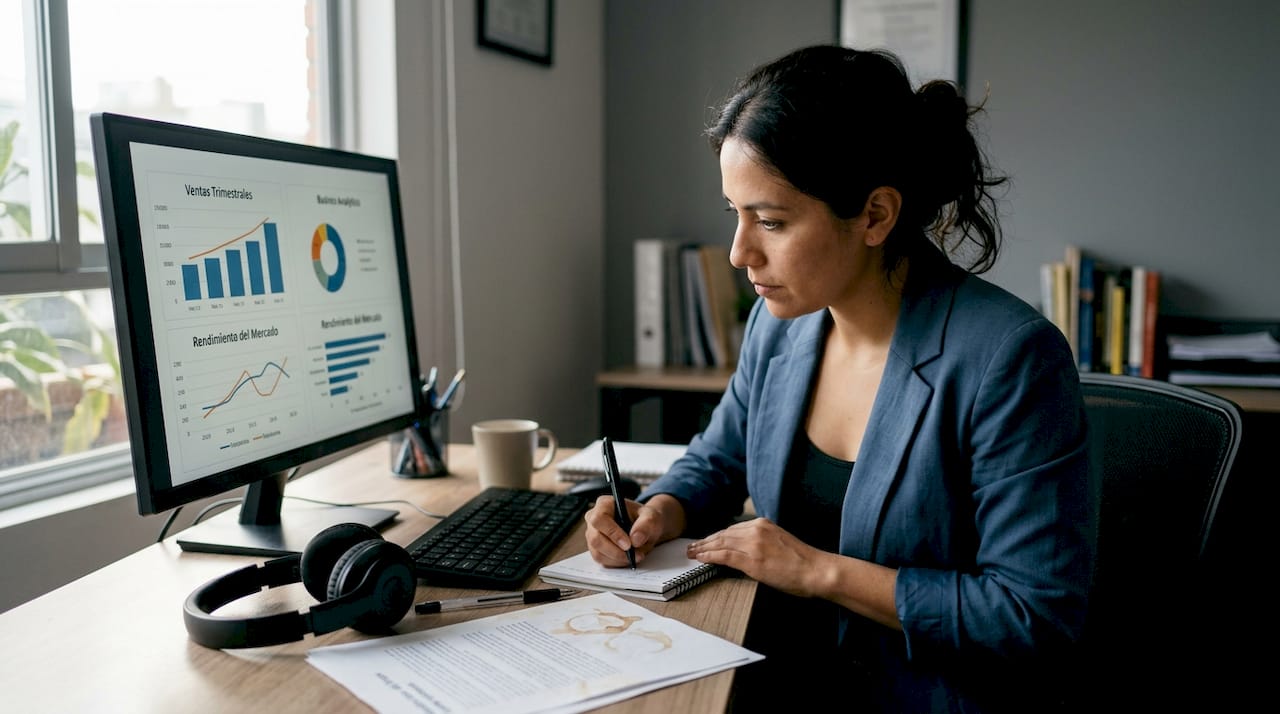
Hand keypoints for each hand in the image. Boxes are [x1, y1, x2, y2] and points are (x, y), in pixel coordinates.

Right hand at [584, 493, 684, 566]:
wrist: (646, 529)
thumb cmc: (645, 519)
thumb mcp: (652, 517)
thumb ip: (646, 524)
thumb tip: (635, 539)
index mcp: (604, 504)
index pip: (599, 519)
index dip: (612, 533)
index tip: (628, 544)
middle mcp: (593, 519)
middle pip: (595, 539)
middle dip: (616, 551)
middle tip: (635, 555)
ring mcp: (592, 535)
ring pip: (598, 552)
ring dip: (618, 559)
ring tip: (636, 556)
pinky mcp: (596, 549)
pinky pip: (601, 560)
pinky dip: (616, 563)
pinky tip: (628, 558)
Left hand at [685, 517, 829, 597]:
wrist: (817, 570)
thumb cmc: (803, 562)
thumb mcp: (779, 544)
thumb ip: (762, 542)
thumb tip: (745, 552)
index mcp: (763, 524)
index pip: (733, 529)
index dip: (716, 536)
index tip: (706, 541)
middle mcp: (756, 529)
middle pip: (723, 534)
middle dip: (706, 541)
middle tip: (692, 546)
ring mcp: (753, 544)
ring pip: (720, 543)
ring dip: (703, 548)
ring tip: (692, 553)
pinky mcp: (752, 560)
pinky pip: (724, 556)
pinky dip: (709, 556)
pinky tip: (701, 559)